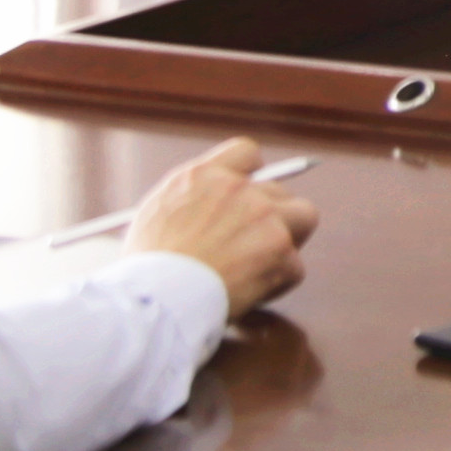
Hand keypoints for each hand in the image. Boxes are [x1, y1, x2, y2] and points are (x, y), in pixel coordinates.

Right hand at [125, 138, 320, 318]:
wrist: (157, 298)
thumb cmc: (146, 268)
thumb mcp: (157, 215)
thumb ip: (192, 200)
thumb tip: (214, 206)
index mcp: (203, 176)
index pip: (246, 152)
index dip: (254, 175)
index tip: (253, 193)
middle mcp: (238, 189)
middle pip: (280, 191)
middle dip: (274, 218)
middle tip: (257, 246)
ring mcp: (263, 216)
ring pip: (303, 218)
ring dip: (287, 244)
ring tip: (259, 269)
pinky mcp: (280, 249)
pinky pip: (295, 267)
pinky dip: (278, 284)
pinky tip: (251, 294)